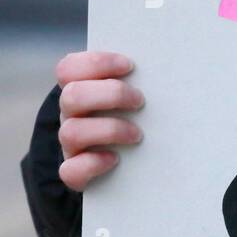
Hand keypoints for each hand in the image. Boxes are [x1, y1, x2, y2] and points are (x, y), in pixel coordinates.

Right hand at [55, 51, 143, 190]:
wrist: (122, 166)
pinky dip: (92, 163)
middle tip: (140, 101)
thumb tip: (167, 68)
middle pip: (72, 96)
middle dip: (110, 95)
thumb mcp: (131, 97)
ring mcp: (70, 145)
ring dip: (109, 129)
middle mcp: (71, 116)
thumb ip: (137, 82)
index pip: (69, 69)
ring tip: (137, 134)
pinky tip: (114, 159)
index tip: (129, 66)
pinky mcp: (75, 173)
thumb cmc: (133, 119)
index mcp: (80, 91)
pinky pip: (70, 170)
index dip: (96, 64)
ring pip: (71, 132)